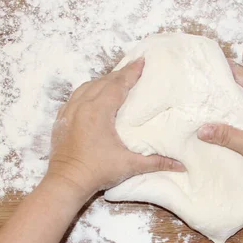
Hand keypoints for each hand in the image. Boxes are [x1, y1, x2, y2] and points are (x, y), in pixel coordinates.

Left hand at [46, 58, 183, 196]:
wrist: (66, 182)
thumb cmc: (97, 172)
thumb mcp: (129, 166)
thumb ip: (156, 162)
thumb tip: (181, 165)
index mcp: (98, 111)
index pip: (118, 84)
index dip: (132, 72)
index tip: (142, 60)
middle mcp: (82, 106)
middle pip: (103, 82)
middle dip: (120, 74)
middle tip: (134, 68)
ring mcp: (69, 111)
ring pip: (87, 87)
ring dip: (103, 81)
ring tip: (116, 80)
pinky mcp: (62, 120)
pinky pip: (75, 97)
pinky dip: (87, 91)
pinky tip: (93, 95)